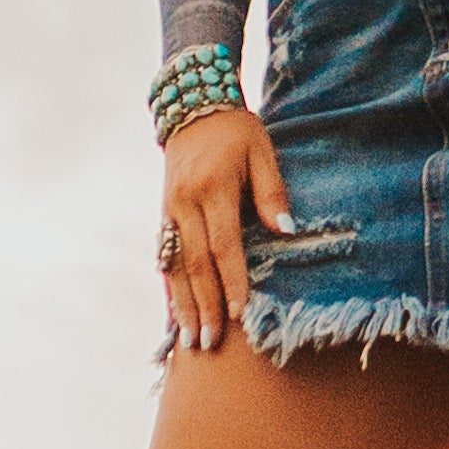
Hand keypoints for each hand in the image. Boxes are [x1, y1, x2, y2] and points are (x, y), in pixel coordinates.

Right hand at [160, 104, 294, 353]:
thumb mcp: (261, 151)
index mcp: (212, 188)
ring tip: (191, 341)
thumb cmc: (235, 131)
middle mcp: (184, 203)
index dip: (232, 281)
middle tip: (212, 343)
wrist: (191, 106)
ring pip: (173, 267)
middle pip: (194, 264)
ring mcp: (169, 210)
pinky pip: (165, 258)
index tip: (240, 313)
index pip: (223, 244)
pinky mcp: (163, 215)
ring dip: (183, 306)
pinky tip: (176, 315)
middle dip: (204, 306)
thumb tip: (285, 230)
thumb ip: (271, 192)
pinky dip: (171, 289)